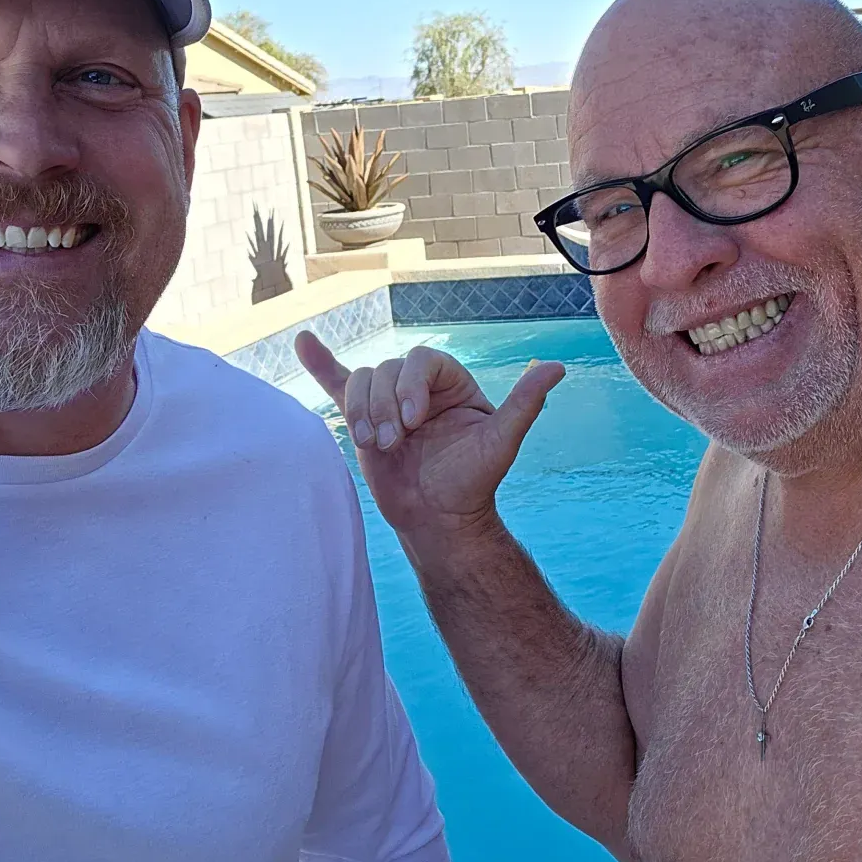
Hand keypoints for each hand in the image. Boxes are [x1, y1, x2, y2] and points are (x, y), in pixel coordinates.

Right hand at [295, 333, 564, 539]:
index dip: (411, 385)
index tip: (414, 422)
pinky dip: (320, 364)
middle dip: (385, 405)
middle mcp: (418, 385)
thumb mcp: (500, 442)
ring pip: (362, 380)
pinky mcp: (363, 418)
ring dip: (362, 411)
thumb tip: (557, 368)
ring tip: (376, 445)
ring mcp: (387, 400)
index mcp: (450, 381)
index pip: (422, 360)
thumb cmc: (472, 483)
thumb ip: (524, 403)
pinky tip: (303, 342)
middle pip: (387, 369)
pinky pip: (338, 384)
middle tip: (396, 443)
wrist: (438, 520)